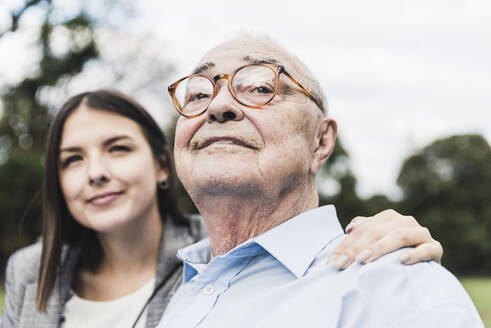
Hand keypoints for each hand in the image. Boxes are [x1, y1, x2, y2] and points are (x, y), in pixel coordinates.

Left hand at [328, 209, 442, 269]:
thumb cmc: (394, 254)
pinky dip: (415, 254)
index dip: (345, 246)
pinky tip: (402, 260)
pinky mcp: (435, 248)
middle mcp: (404, 221)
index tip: (332, 262)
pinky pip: (427, 249)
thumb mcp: (376, 243)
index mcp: (388, 217)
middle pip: (376, 232)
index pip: (362, 229)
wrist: (425, 265)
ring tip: (364, 259)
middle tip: (342, 264)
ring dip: (380, 248)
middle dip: (356, 249)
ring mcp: (421, 233)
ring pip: (399, 236)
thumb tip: (350, 227)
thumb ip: (363, 232)